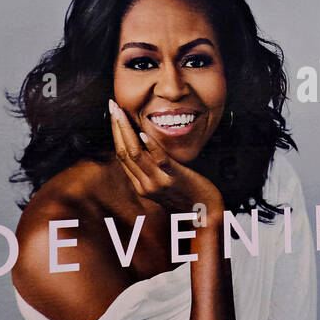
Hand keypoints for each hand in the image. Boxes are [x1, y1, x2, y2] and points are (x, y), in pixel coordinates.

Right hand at [109, 99, 221, 216]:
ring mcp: (159, 183)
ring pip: (135, 154)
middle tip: (112, 106)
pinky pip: (159, 160)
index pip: (121, 156)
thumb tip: (146, 147)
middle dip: (116, 127)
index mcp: (140, 186)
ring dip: (126, 130)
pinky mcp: (175, 179)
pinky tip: (144, 132)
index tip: (114, 115)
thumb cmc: (188, 196)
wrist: (206, 213)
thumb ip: (152, 170)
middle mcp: (145, 186)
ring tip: (121, 112)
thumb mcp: (163, 185)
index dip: (115, 134)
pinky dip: (150, 145)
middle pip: (124, 152)